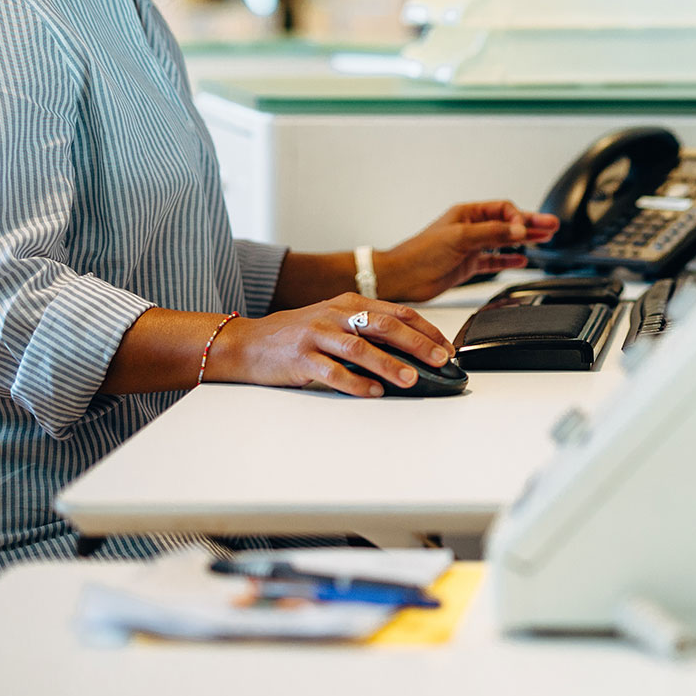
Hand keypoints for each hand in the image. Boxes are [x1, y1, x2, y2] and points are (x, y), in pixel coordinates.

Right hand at [210, 293, 455, 397]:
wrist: (248, 342)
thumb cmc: (299, 333)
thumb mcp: (336, 321)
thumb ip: (368, 329)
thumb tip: (412, 350)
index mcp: (350, 303)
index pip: (397, 312)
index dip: (425, 329)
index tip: (446, 346)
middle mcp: (335, 315)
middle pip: (383, 326)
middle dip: (416, 343)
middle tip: (440, 359)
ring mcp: (316, 335)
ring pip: (359, 348)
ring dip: (389, 364)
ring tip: (411, 379)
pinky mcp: (300, 358)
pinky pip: (332, 372)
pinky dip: (355, 383)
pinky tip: (373, 392)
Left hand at [376, 201, 561, 302]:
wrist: (401, 278)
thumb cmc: (419, 252)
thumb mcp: (459, 237)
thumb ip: (491, 233)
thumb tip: (517, 229)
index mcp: (467, 214)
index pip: (502, 210)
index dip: (517, 218)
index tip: (525, 229)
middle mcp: (470, 228)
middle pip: (508, 223)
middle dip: (530, 224)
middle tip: (552, 225)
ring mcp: (470, 247)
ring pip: (504, 241)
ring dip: (524, 240)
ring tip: (545, 238)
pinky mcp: (468, 265)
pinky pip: (494, 260)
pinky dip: (509, 260)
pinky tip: (521, 260)